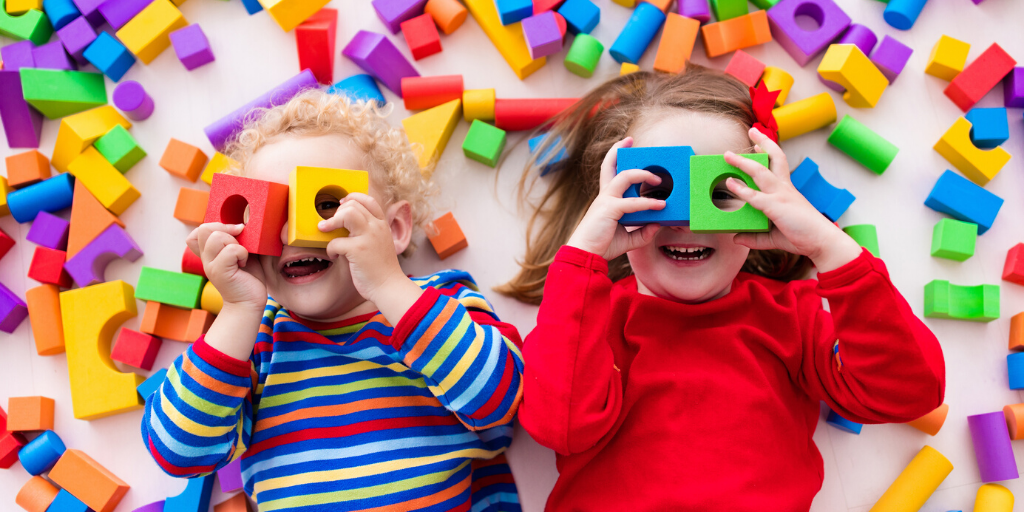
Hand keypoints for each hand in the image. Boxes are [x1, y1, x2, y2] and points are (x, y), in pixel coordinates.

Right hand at [186, 223, 267, 310]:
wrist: (249, 302)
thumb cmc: (248, 278)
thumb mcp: (242, 253)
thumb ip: (238, 240)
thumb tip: (242, 223)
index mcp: (210, 252)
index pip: (198, 231)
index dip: (215, 226)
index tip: (234, 233)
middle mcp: (206, 258)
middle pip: (205, 228)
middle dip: (226, 230)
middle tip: (240, 243)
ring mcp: (210, 265)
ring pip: (217, 237)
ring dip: (235, 243)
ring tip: (242, 256)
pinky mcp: (219, 272)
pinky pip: (231, 250)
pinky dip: (242, 253)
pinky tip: (244, 264)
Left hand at [320, 193, 418, 309]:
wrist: (389, 287)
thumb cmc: (381, 269)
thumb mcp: (380, 243)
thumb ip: (368, 231)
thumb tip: (346, 223)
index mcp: (382, 225)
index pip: (368, 200)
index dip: (352, 198)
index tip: (341, 205)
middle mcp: (377, 227)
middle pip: (353, 205)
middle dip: (337, 212)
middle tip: (330, 225)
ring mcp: (368, 237)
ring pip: (346, 214)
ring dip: (331, 222)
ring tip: (324, 230)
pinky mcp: (358, 250)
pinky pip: (336, 241)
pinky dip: (330, 249)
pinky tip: (334, 256)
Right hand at [566, 137, 665, 260]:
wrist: (585, 255)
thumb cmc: (602, 246)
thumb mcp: (628, 239)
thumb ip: (643, 232)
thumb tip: (658, 224)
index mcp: (606, 199)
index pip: (610, 173)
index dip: (615, 157)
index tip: (625, 146)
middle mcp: (605, 195)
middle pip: (609, 165)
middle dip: (618, 149)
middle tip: (631, 140)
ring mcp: (606, 200)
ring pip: (625, 176)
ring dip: (643, 174)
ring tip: (658, 180)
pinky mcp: (610, 209)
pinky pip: (632, 203)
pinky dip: (648, 203)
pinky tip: (660, 206)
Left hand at [724, 127, 862, 272]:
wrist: (822, 242)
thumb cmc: (802, 237)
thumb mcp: (773, 237)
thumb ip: (754, 237)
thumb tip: (736, 238)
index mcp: (787, 191)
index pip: (778, 164)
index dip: (769, 151)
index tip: (759, 142)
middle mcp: (785, 188)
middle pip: (774, 158)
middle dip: (763, 142)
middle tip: (752, 130)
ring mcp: (781, 195)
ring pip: (760, 172)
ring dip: (743, 162)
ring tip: (727, 155)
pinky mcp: (776, 207)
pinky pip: (755, 196)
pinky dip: (741, 189)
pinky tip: (730, 183)